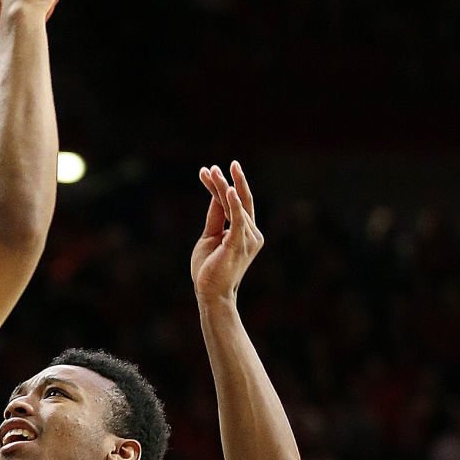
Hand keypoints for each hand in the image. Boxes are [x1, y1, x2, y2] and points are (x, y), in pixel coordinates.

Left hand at [191, 161, 263, 305]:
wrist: (210, 294)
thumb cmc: (210, 269)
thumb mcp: (210, 236)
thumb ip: (216, 216)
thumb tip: (216, 194)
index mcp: (246, 233)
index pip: (235, 204)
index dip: (222, 186)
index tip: (208, 171)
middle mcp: (251, 235)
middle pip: (239, 201)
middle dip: (229, 180)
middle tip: (217, 165)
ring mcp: (247, 240)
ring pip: (234, 206)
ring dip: (223, 188)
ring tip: (211, 171)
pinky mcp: (239, 245)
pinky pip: (238, 220)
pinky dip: (235, 205)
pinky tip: (230, 190)